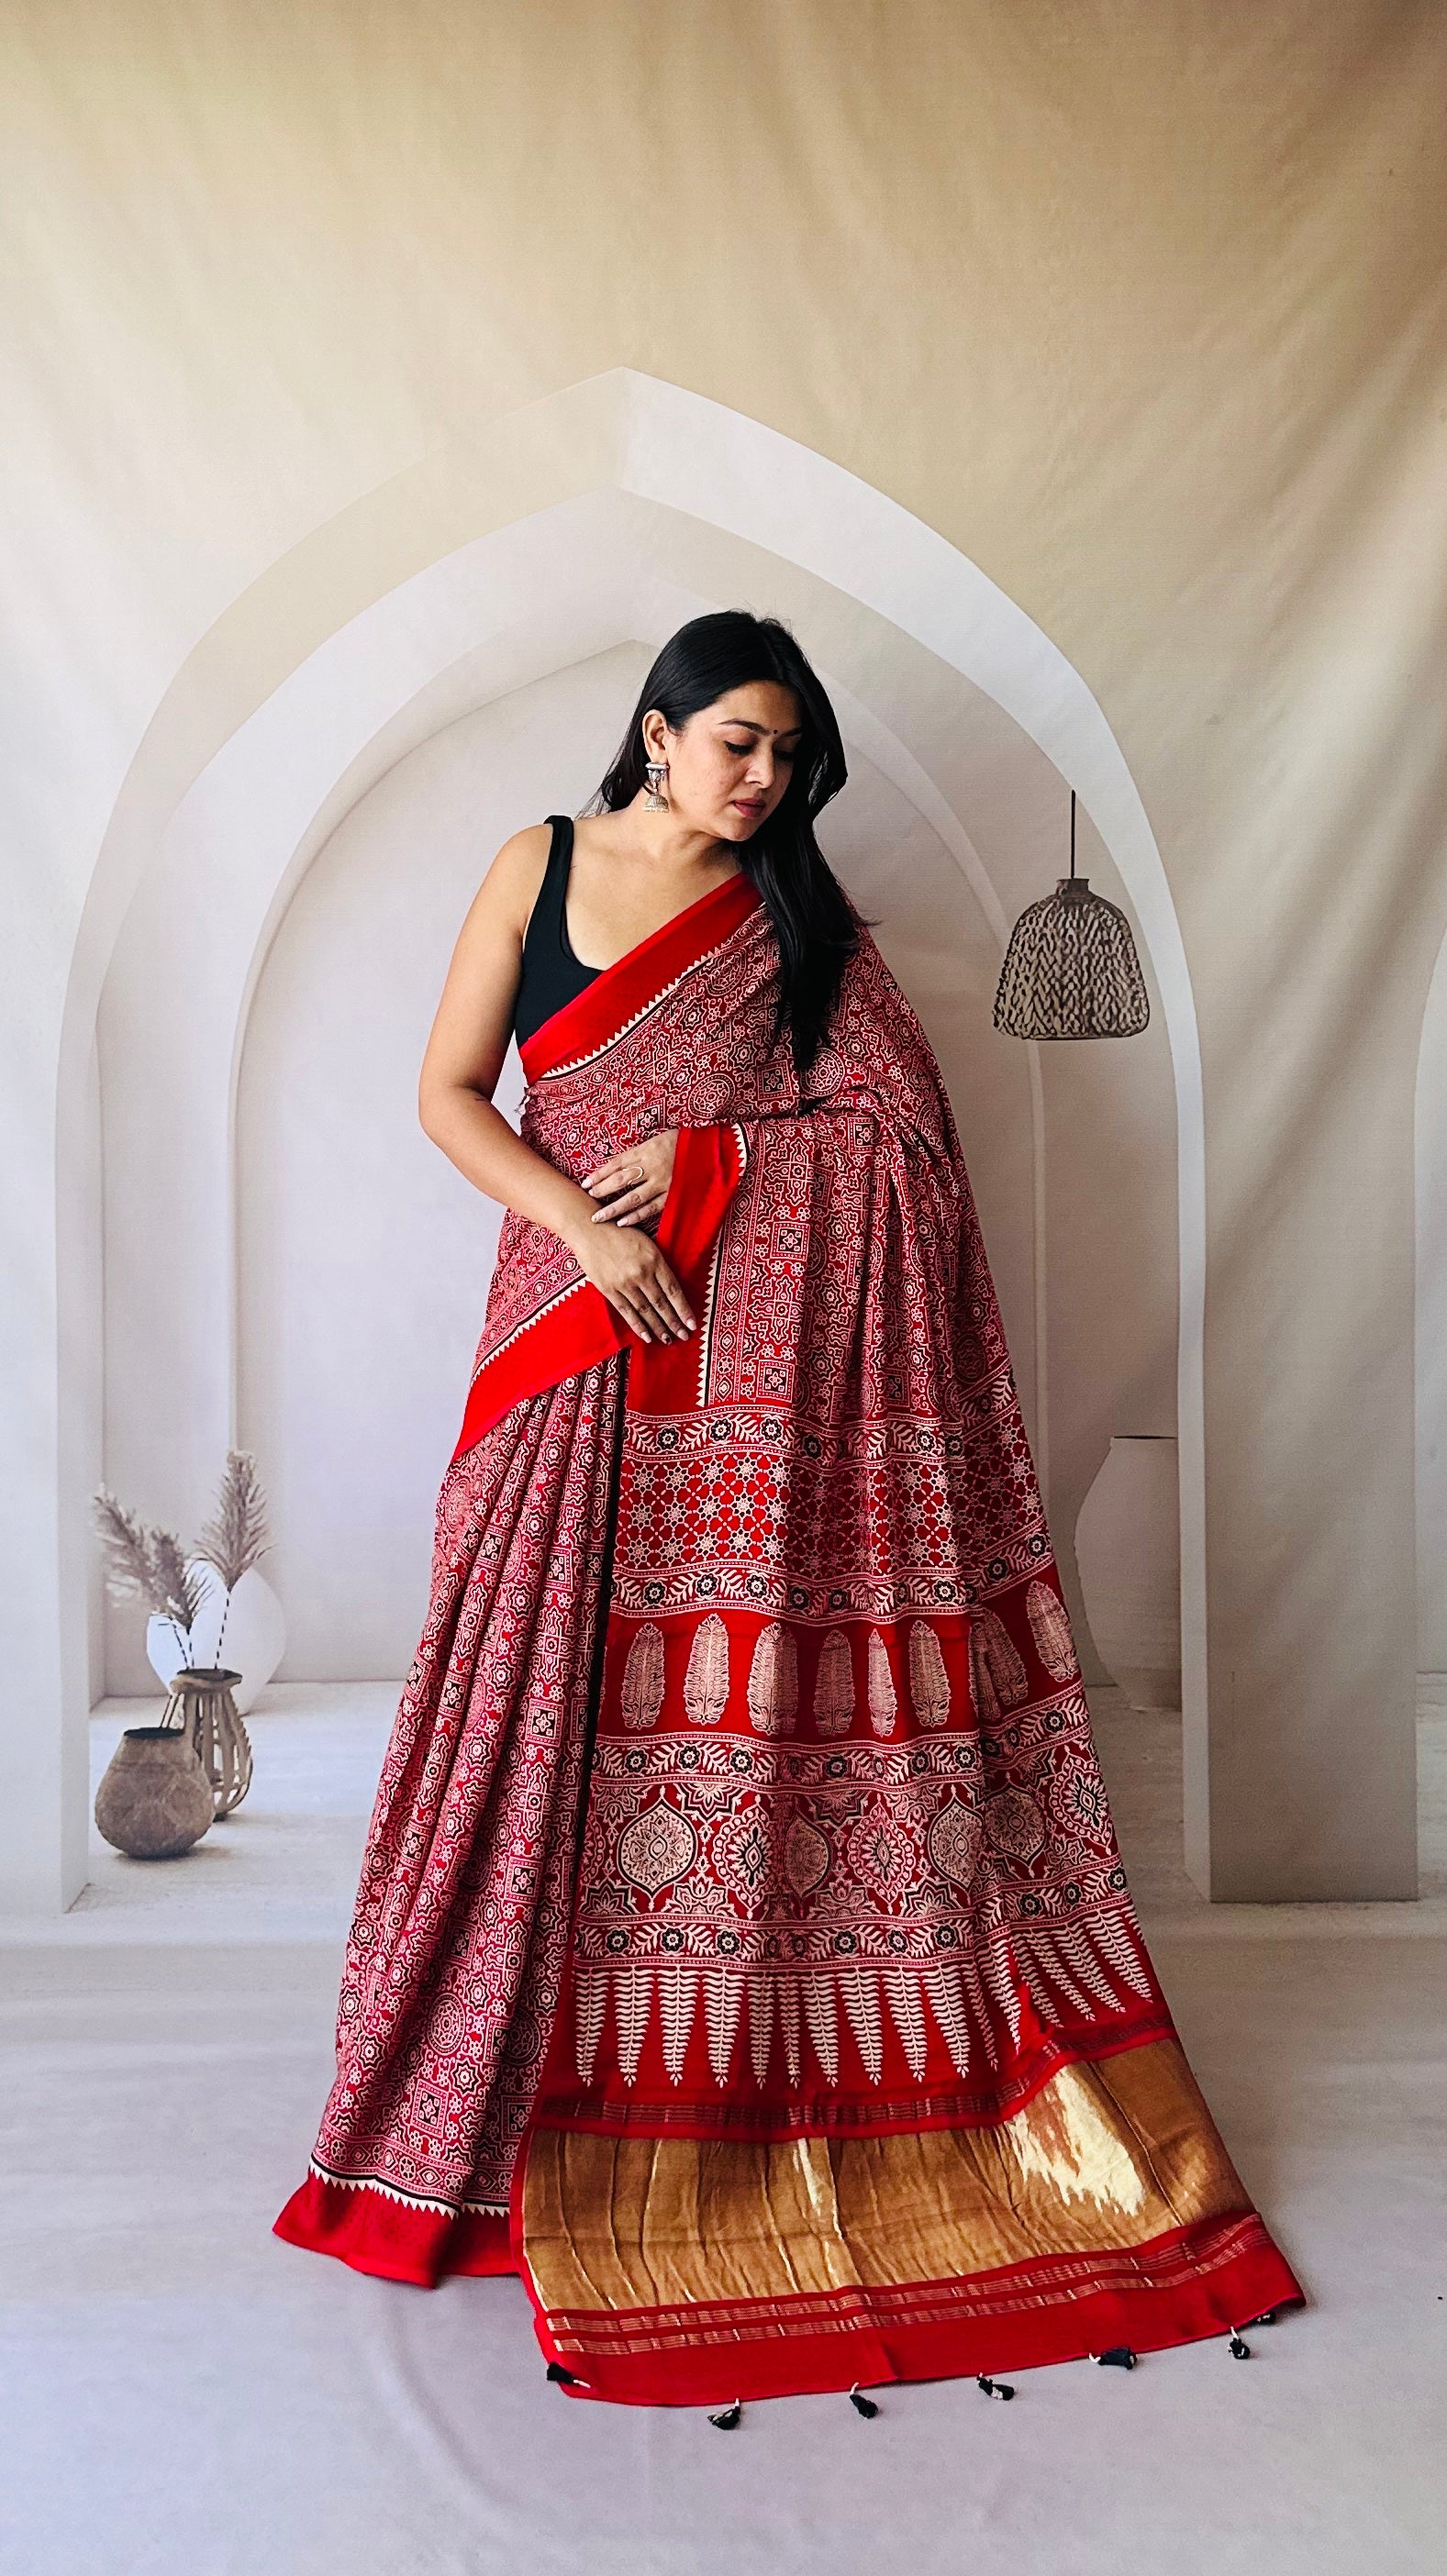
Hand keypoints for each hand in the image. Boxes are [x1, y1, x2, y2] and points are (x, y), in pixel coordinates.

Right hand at [568, 1210, 695, 1343]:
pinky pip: (626, 1311)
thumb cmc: (620, 1232)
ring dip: (659, 1327)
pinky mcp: (609, 1289)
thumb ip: (659, 1264)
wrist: (589, 1229)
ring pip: (646, 1310)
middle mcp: (641, 1273)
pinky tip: (647, 1337)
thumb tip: (672, 1288)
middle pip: (662, 1303)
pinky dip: (638, 1325)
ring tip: (668, 1339)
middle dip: (674, 1322)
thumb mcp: (647, 1242)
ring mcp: (624, 1283)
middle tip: (684, 1336)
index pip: (673, 1290)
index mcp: (654, 1259)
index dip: (684, 1309)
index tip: (692, 1323)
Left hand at [581, 1129, 677, 1227]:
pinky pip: (651, 1208)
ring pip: (633, 1197)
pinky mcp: (673, 1196)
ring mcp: (663, 1182)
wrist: (713, 1150)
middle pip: (621, 1180)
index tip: (585, 1183)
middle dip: (601, 1190)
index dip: (599, 1174)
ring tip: (598, 1217)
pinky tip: (622, 1222)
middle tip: (587, 1200)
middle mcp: (653, 1166)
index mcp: (647, 1149)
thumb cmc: (684, 1143)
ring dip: (614, 1208)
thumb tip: (617, 1165)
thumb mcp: (659, 1139)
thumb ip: (640, 1153)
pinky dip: (636, 1216)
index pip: (617, 1163)